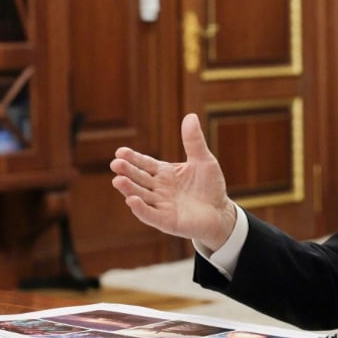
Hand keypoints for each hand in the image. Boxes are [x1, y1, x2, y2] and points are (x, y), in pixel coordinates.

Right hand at [110, 113, 237, 250]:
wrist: (221, 211)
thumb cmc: (210, 186)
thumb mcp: (203, 160)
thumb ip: (194, 141)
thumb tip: (190, 116)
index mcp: (164, 173)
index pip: (145, 164)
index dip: (133, 158)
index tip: (120, 151)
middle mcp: (158, 189)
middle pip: (139, 179)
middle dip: (127, 172)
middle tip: (116, 164)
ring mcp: (161, 205)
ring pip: (141, 196)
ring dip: (129, 189)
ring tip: (118, 181)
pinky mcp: (167, 221)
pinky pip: (151, 215)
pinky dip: (141, 209)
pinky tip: (132, 201)